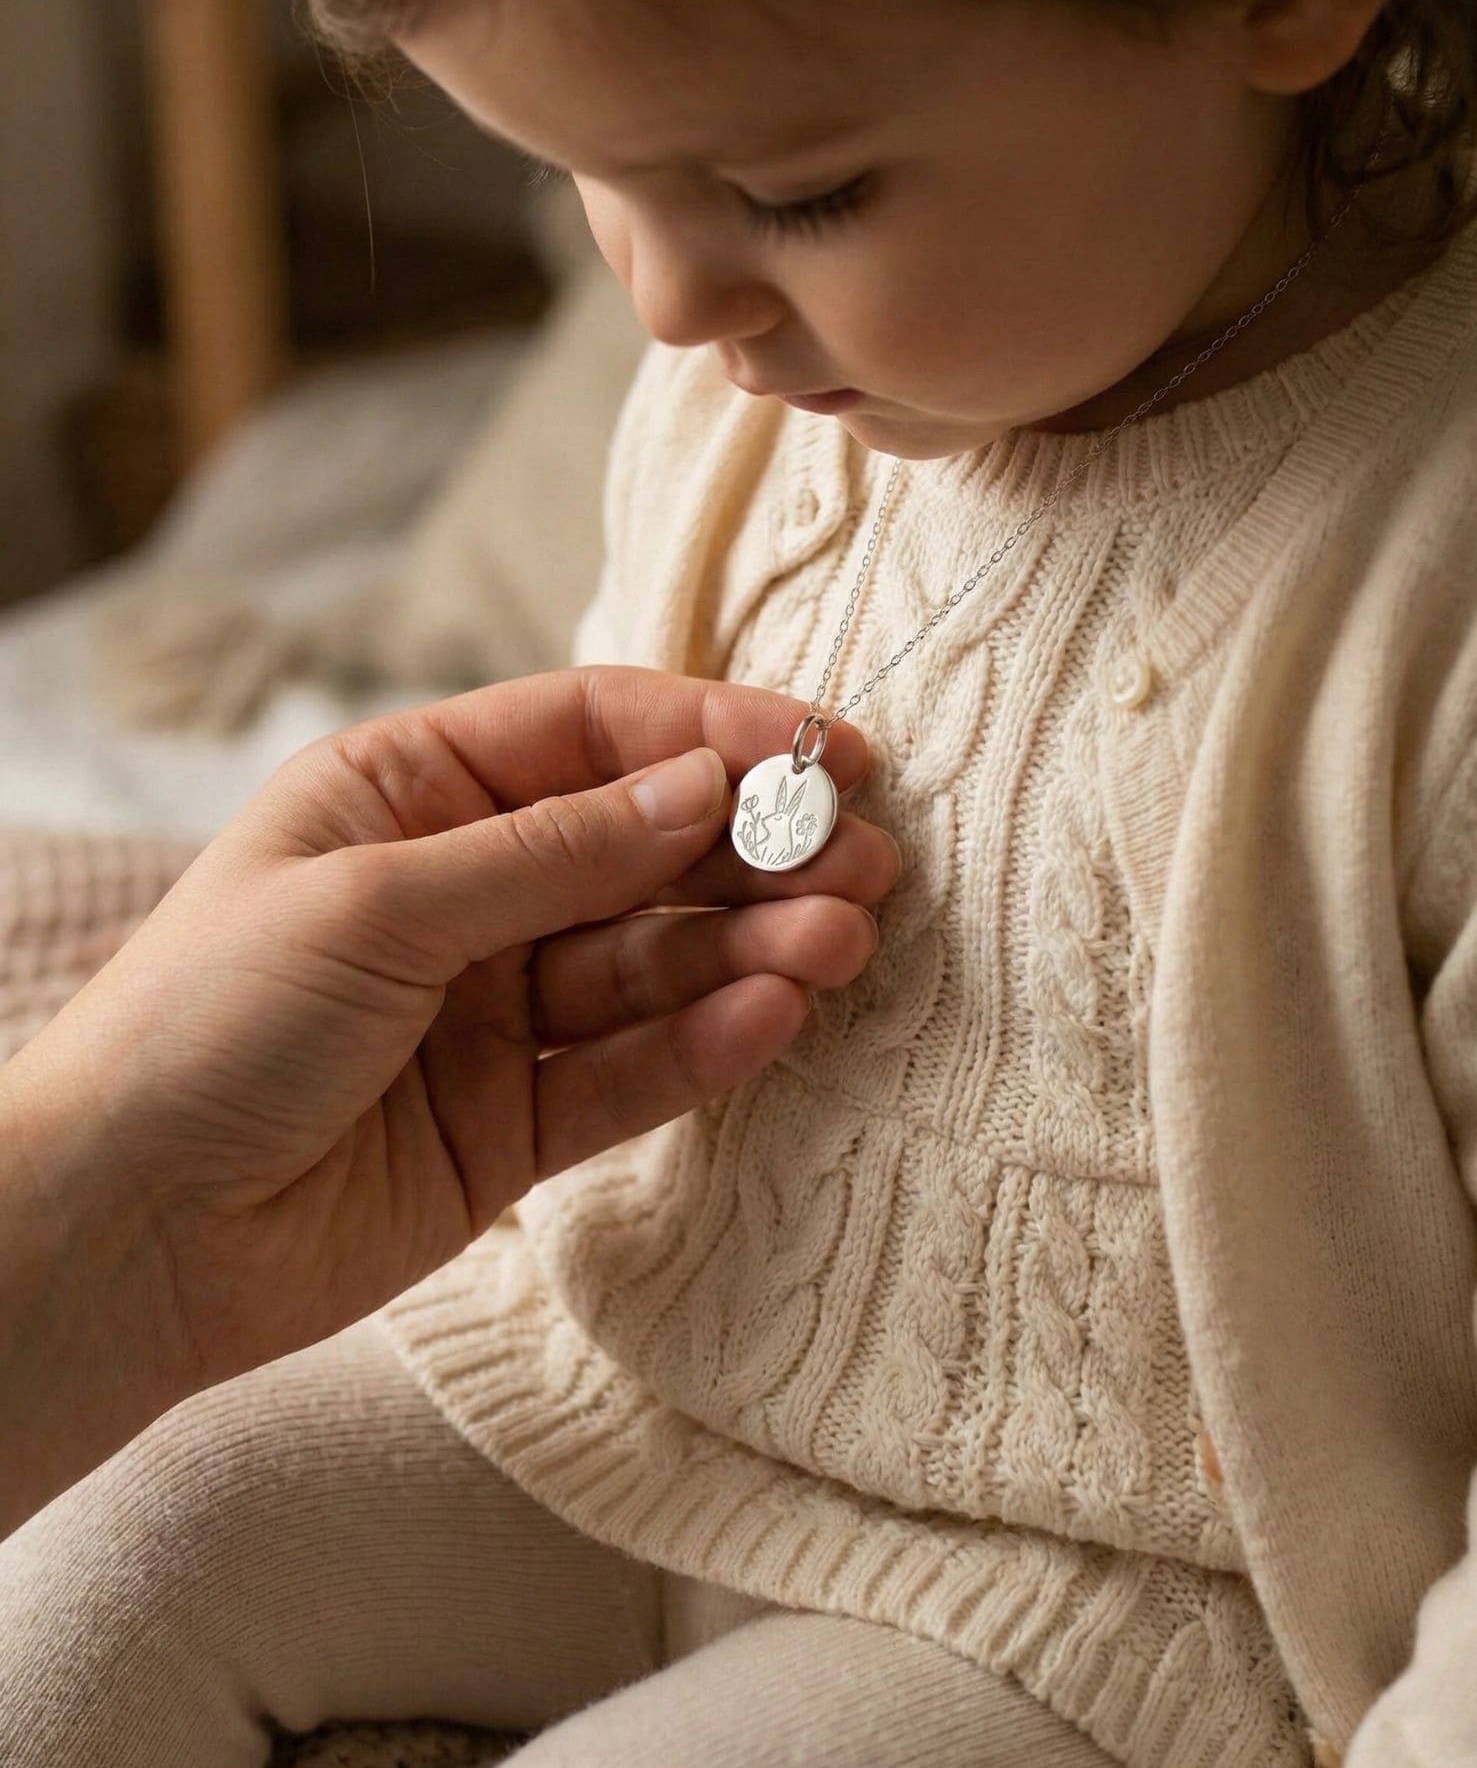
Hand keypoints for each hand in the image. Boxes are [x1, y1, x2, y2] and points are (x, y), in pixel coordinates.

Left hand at [5, 667, 898, 1427]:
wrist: (125, 1233)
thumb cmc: (207, 1022)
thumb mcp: (376, 900)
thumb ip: (553, 853)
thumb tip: (704, 786)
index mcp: (411, 795)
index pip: (591, 736)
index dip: (711, 735)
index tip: (823, 750)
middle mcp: (466, 891)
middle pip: (643, 849)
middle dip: (754, 848)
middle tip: (858, 860)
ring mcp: (496, 1009)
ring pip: (653, 962)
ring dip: (750, 946)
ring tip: (837, 940)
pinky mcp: (517, 1120)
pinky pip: (631, 1070)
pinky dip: (705, 1043)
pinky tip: (773, 1015)